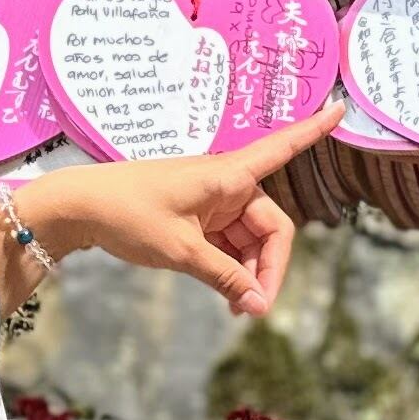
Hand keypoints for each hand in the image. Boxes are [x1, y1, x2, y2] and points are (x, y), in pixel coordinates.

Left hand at [14, 106, 338, 317]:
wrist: (79, 208)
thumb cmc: (129, 214)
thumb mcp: (180, 250)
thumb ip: (223, 277)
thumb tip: (258, 305)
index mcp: (228, 176)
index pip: (281, 149)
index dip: (312, 132)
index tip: (339, 109)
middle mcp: (227, 185)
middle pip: (270, 228)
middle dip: (268, 268)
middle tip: (257, 309)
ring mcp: (212, 203)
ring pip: (250, 243)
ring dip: (248, 275)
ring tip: (238, 310)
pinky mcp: (197, 219)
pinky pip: (228, 246)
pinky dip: (231, 271)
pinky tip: (229, 299)